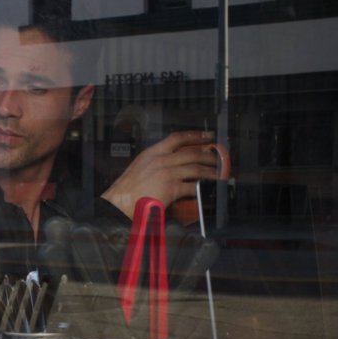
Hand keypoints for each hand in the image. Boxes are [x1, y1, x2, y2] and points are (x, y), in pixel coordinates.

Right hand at [101, 131, 218, 218]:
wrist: (119, 203)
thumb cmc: (126, 190)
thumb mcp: (139, 168)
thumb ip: (154, 163)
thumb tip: (171, 164)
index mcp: (151, 153)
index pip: (177, 138)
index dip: (195, 135)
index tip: (206, 136)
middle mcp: (160, 160)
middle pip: (191, 153)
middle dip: (208, 155)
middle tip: (217, 158)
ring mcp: (166, 173)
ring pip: (195, 168)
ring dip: (210, 172)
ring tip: (218, 175)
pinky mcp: (170, 188)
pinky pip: (192, 186)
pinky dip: (202, 188)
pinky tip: (207, 190)